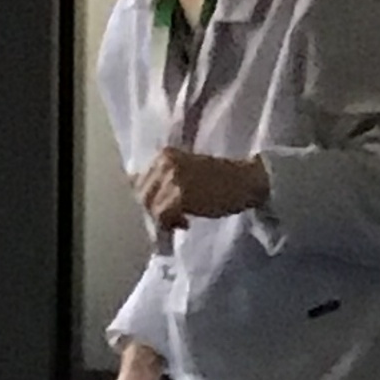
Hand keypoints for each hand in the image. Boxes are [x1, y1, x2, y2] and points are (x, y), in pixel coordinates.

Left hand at [135, 148, 268, 231]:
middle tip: (173, 218)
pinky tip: (187, 222)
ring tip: (182, 220)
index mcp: (164, 155)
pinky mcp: (181, 196)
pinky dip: (172, 224)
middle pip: (142, 196)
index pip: (137, 181)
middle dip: (154, 211)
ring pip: (152, 208)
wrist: (244, 180)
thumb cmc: (218, 178)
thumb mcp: (185, 170)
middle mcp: (165, 163)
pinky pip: (164, 216)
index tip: (162, 208)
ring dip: (165, 219)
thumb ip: (162, 178)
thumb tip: (135, 189)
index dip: (148, 199)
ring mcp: (172, 179)